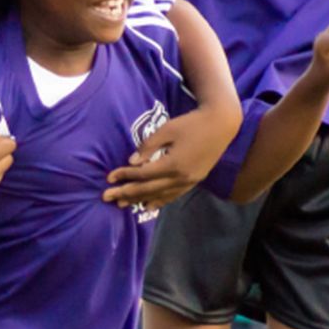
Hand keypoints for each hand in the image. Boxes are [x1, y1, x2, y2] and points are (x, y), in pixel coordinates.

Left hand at [103, 106, 237, 211]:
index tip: (109, 177)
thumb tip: (132, 162)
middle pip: (148, 189)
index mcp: (173, 164)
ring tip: (123, 204)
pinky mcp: (194, 181)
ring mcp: (189, 182)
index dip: (125, 175)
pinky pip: (173, 195)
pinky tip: (148, 205)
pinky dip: (159, 201)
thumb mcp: (167, 129)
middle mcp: (181, 178)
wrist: (221, 125)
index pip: (143, 174)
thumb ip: (148, 147)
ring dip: (140, 200)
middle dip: (126, 193)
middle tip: (107, 197)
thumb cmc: (191, 123)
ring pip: (161, 195)